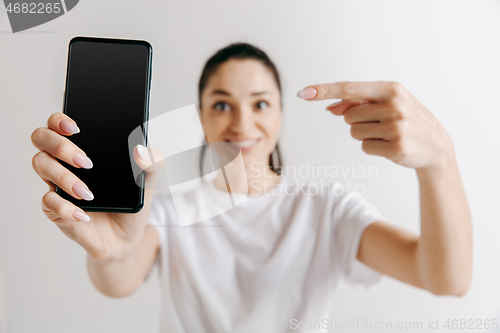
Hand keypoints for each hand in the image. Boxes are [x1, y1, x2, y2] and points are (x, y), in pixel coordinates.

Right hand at [31, 112, 163, 260]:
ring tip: (88, 193)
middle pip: (41, 138)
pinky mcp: (56, 208)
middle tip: (86, 161)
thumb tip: (143, 150)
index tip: (77, 127)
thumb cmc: (130, 203)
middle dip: (60, 145)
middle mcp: (65, 162)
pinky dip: (64, 207)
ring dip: (63, 176)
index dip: (60, 119)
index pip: (60, 123)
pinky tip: (83, 214)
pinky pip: (47, 202)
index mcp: (85, 148)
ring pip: (41, 164)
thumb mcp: (147, 183)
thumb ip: (151, 163)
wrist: (126, 237)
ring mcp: (57, 184)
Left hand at [297, 81, 454, 171]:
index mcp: (390, 89)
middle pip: (348, 116)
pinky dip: (372, 148)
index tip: (303, 92)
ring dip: (365, 135)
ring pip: (354, 132)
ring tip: (387, 134)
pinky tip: (390, 145)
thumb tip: (331, 108)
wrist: (436, 146)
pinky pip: (364, 147)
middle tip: (381, 124)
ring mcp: (396, 126)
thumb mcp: (387, 104)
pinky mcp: (396, 146)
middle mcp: (394, 104)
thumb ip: (358, 103)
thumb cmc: (405, 120)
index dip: (324, 90)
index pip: (349, 88)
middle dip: (358, 122)